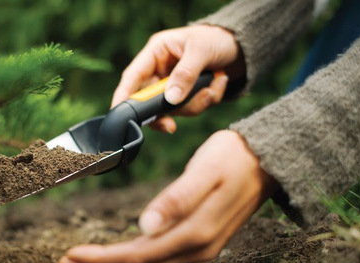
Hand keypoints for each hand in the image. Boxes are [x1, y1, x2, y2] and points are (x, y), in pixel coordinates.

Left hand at [58, 131, 278, 262]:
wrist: (265, 161)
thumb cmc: (232, 159)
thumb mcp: (204, 173)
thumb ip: (176, 200)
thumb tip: (144, 227)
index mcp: (194, 233)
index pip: (139, 256)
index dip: (103, 259)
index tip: (71, 254)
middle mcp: (196, 249)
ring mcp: (199, 248)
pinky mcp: (198, 241)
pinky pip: (159, 260)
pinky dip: (133, 262)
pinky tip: (118, 257)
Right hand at [111, 25, 243, 132]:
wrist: (240, 47)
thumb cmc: (216, 39)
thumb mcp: (201, 51)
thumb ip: (185, 75)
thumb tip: (170, 100)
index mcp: (156, 53)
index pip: (132, 77)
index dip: (123, 97)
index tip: (120, 115)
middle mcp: (160, 71)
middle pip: (151, 101)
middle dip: (170, 111)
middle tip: (172, 126)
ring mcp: (173, 86)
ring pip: (174, 109)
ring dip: (197, 103)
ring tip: (216, 83)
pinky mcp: (187, 96)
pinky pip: (191, 109)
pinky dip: (208, 100)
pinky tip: (219, 84)